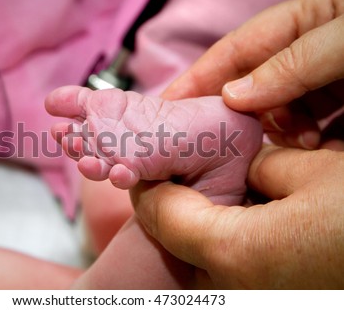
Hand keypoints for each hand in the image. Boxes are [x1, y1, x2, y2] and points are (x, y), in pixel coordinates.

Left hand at [131, 145, 343, 288]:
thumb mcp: (317, 172)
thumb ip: (262, 167)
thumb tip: (246, 169)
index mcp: (234, 252)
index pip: (161, 214)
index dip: (148, 185)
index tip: (144, 165)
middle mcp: (233, 290)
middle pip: (177, 239)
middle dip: (175, 204)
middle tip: (181, 172)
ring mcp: (251, 302)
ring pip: (202, 260)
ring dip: (202, 226)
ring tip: (219, 192)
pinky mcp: (272, 300)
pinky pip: (232, 273)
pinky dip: (229, 245)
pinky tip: (252, 221)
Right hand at [162, 0, 343, 150]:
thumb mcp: (342, 39)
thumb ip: (291, 65)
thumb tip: (232, 96)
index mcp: (299, 21)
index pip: (232, 52)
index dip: (197, 79)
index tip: (166, 109)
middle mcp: (303, 51)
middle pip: (250, 87)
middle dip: (238, 116)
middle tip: (226, 146)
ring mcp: (321, 79)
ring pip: (277, 111)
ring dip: (280, 131)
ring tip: (304, 141)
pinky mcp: (338, 104)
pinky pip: (307, 126)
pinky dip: (304, 138)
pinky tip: (318, 145)